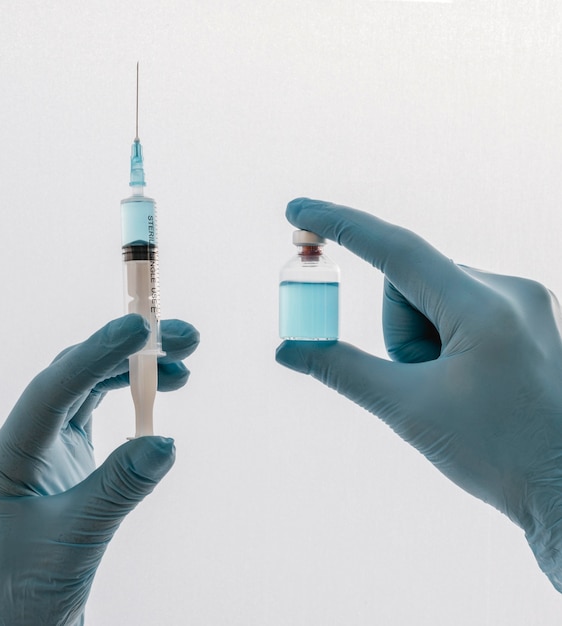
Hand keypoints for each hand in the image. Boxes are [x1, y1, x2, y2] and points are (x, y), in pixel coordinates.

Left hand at [0, 314, 198, 624]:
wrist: (26, 618)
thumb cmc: (34, 587)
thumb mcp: (79, 538)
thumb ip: (121, 487)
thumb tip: (166, 442)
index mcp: (9, 457)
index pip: (52, 390)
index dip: (97, 354)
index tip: (142, 329)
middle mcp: (25, 440)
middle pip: (75, 375)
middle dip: (127, 350)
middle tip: (182, 336)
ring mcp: (47, 443)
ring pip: (89, 386)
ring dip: (134, 367)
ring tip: (183, 361)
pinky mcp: (69, 452)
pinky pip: (99, 407)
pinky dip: (131, 393)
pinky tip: (162, 390)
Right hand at [276, 198, 561, 591]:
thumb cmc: (497, 455)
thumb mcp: (408, 409)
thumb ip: (340, 369)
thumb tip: (287, 349)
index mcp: (483, 309)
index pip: (395, 249)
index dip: (339, 225)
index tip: (297, 209)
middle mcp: (510, 289)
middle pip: (410, 283)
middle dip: (400, 330)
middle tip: (422, 380)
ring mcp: (525, 299)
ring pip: (434, 295)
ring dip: (422, 336)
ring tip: (453, 386)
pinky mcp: (528, 312)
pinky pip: (461, 304)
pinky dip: (446, 334)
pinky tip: (472, 378)